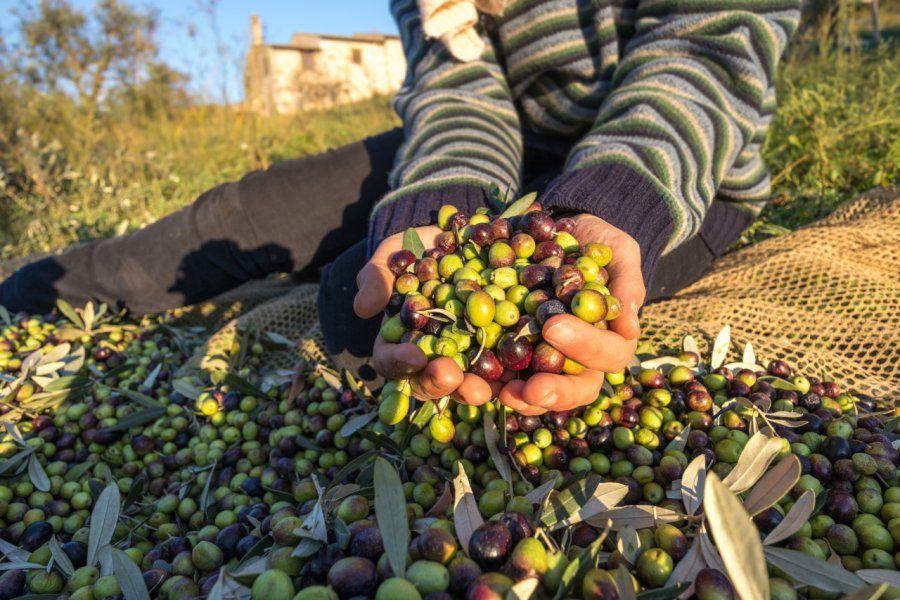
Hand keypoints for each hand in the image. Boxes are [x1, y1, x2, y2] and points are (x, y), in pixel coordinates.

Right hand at [354, 227, 495, 404]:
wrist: (462, 237)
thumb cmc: (417, 250)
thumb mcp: (393, 257)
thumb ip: (377, 279)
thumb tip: (363, 309)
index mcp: (401, 341)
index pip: (392, 361)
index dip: (399, 362)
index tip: (413, 356)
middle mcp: (433, 356)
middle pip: (431, 381)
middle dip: (439, 382)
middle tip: (449, 375)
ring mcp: (467, 354)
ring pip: (468, 382)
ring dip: (474, 389)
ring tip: (483, 387)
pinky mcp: (500, 346)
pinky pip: (505, 364)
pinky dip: (510, 371)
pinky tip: (517, 371)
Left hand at [499, 214, 643, 414]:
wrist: (554, 233)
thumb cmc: (593, 243)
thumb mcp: (616, 250)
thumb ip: (627, 281)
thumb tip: (630, 325)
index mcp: (610, 338)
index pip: (608, 354)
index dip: (586, 348)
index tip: (555, 327)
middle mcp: (580, 358)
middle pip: (576, 388)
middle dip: (555, 391)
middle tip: (530, 388)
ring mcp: (546, 360)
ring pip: (541, 394)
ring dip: (523, 399)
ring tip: (503, 393)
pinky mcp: (515, 354)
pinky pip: (504, 376)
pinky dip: (491, 381)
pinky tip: (474, 380)